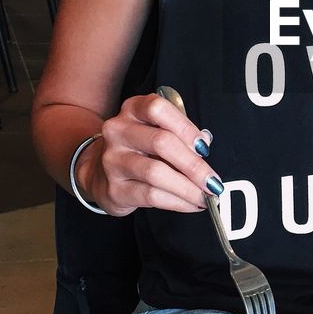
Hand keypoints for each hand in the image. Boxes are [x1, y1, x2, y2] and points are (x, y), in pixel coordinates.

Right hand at [75, 93, 220, 216]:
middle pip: (161, 142)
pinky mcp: (114, 188)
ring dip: (187, 188)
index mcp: (132, 109)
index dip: (185, 127)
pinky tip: (191, 204)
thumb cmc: (138, 149)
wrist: (99, 173)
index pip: (158, 109)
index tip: (204, 147)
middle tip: (213, 181)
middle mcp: (118, 131)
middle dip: (193, 165)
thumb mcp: (154, 130)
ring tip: (205, 196)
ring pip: (156, 172)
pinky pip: (151, 195)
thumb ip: (178, 134)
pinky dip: (177, 201)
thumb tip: (205, 146)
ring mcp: (113, 160)